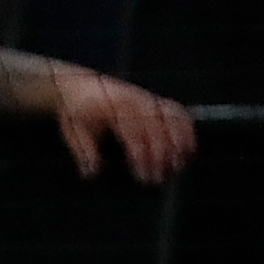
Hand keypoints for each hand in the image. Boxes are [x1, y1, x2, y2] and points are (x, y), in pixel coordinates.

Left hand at [53, 70, 197, 184]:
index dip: (142, 156)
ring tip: (179, 165)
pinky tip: (189, 146)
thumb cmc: (77, 111)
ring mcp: (146, 99)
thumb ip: (84, 151)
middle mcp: (134, 102)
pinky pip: (175, 110)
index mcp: (114, 109)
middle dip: (161, 156)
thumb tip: (92, 172)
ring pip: (171, 119)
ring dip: (178, 143)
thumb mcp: (74, 130)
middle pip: (155, 129)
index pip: (134, 135)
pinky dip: (185, 127)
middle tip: (160, 179)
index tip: (144, 176)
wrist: (78, 84)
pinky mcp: (153, 99)